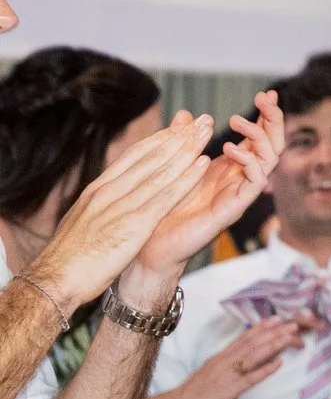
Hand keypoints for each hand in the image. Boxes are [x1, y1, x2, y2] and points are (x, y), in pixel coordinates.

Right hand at [27, 117, 216, 304]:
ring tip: (207, 132)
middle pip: (149, 157)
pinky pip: (165, 195)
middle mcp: (109, 191)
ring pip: (160, 170)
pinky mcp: (134, 223)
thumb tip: (109, 197)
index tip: (177, 128)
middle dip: (178, 137)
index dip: (158, 140)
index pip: (132, 157)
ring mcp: (122, 205)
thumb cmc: (70, 256)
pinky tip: (203, 164)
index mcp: (98, 190)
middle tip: (200, 120)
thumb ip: (100, 206)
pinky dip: (186, 177)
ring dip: (187, 149)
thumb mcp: (83, 221)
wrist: (56, 278)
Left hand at [133, 93, 285, 280]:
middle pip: (272, 145)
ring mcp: (240, 193)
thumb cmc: (162, 209)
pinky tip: (230, 149)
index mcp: (230, 168)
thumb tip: (185, 114)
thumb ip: (182, 141)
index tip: (266, 94)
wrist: (151, 246)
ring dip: (259, 136)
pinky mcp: (234, 208)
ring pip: (270, 160)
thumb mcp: (172, 166)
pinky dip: (249, 162)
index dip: (266, 116)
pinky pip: (255, 182)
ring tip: (237, 120)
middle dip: (273, 120)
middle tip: (266, 99)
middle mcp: (240, 179)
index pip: (259, 138)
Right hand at [158, 317, 312, 398]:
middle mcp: (224, 361)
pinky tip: (279, 364)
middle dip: (274, 332)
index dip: (261, 328)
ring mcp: (226, 375)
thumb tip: (242, 364)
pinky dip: (265, 370)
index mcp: (219, 357)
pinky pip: (249, 378)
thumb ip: (226, 367)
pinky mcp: (228, 390)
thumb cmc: (192, 393)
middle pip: (252, 343)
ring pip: (253, 356)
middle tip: (293, 323)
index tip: (276, 319)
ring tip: (290, 337)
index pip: (243, 339)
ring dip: (274, 345)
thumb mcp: (210, 374)